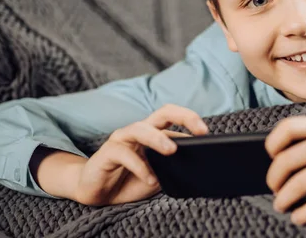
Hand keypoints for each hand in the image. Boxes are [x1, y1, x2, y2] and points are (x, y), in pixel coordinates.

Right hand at [72, 104, 207, 205]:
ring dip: (158, 139)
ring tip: (171, 151)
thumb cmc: (131, 179)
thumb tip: (198, 165)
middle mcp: (139, 131)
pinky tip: (150, 180)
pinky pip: (124, 155)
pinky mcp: (106, 153)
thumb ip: (175, 166)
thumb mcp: (160, 174)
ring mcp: (121, 139)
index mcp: (154, 132)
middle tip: (200, 132)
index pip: (174, 117)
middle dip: (183, 117)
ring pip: (140, 129)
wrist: (98, 193)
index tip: (206, 132)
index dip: (191, 120)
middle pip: (162, 113)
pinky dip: (139, 167)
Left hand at [265, 116, 305, 224]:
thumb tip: (289, 153)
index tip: (271, 156)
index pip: (287, 128)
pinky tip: (299, 217)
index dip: (273, 143)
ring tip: (281, 205)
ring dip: (285, 198)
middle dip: (274, 178)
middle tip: (274, 188)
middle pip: (287, 160)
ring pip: (300, 183)